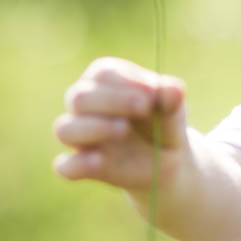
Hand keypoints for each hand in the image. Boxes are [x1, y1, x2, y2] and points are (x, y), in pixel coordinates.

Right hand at [52, 57, 190, 194]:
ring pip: (65, 129)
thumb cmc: (163, 122)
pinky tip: (100, 161)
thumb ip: (171, 97)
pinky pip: (65, 167)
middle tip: (144, 108)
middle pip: (79, 98)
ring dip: (94, 128)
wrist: (167, 159)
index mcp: (105, 82)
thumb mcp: (173, 108)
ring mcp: (81, 138)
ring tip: (123, 129)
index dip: (127, 81)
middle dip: (112, 101)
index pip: (103, 74)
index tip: (153, 93)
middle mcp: (85, 107)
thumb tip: (175, 90)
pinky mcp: (82, 166)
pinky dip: (77, 164)